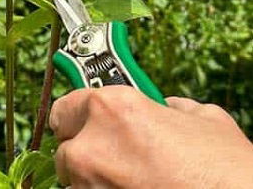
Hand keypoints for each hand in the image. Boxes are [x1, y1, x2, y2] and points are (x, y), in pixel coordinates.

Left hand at [50, 87, 252, 187]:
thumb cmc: (223, 168)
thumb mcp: (201, 118)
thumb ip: (170, 109)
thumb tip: (166, 109)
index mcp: (111, 108)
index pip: (65, 108)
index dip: (79, 117)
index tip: (84, 124)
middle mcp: (91, 146)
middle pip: (65, 150)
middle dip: (86, 153)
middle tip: (116, 159)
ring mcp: (90, 188)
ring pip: (74, 184)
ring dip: (94, 182)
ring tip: (130, 183)